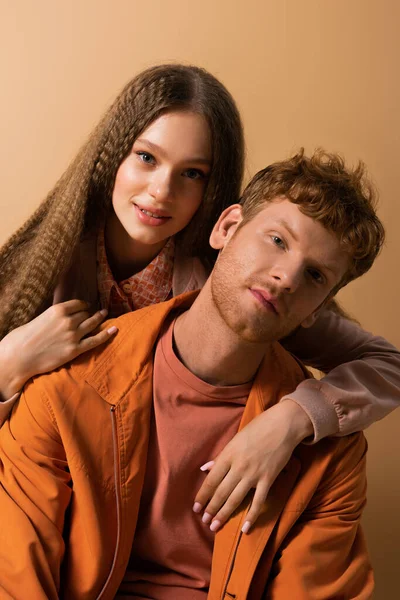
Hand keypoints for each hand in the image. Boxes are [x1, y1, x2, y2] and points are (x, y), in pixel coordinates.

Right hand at [0, 299, 116, 399]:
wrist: (20, 356)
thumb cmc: (24, 337)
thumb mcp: (40, 318)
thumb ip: (55, 316)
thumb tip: (64, 316)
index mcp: (58, 310)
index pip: (79, 304)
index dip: (84, 305)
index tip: (86, 306)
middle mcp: (68, 321)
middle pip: (86, 314)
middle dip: (89, 314)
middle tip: (94, 313)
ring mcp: (73, 335)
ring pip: (92, 323)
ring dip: (99, 318)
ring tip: (104, 314)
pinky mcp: (75, 350)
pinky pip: (95, 340)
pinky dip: (106, 334)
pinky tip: (114, 329)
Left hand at [193, 399, 312, 532]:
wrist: (282, 425)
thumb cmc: (257, 429)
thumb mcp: (235, 440)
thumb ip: (220, 457)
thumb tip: (204, 469)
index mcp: (228, 455)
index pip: (211, 480)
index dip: (202, 496)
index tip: (196, 508)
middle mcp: (238, 466)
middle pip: (221, 492)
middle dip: (211, 509)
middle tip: (205, 522)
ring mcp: (254, 474)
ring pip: (235, 499)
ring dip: (224, 514)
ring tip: (215, 527)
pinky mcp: (268, 479)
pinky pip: (259, 501)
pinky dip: (252, 516)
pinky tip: (245, 528)